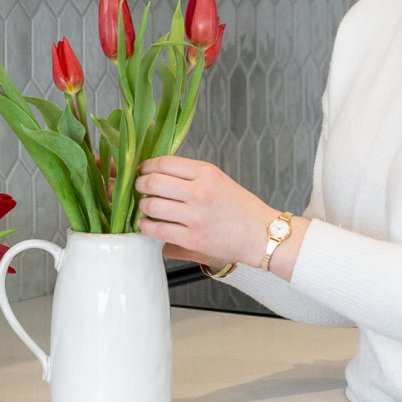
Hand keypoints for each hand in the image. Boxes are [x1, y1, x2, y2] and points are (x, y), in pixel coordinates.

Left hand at [135, 156, 307, 278]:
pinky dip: (146, 226)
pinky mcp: (192, 239)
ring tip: (146, 208)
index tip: (142, 171)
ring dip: (143, 206)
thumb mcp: (218, 180)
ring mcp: (195, 216)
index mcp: (206, 172)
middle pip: (153, 182)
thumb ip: (189, 175)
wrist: (261, 234)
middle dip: (140, 185)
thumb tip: (154, 173)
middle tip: (140, 189)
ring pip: (151, 206)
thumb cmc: (240, 208)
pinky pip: (157, 230)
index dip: (146, 167)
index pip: (163, 162)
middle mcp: (200, 191)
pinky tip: (148, 224)